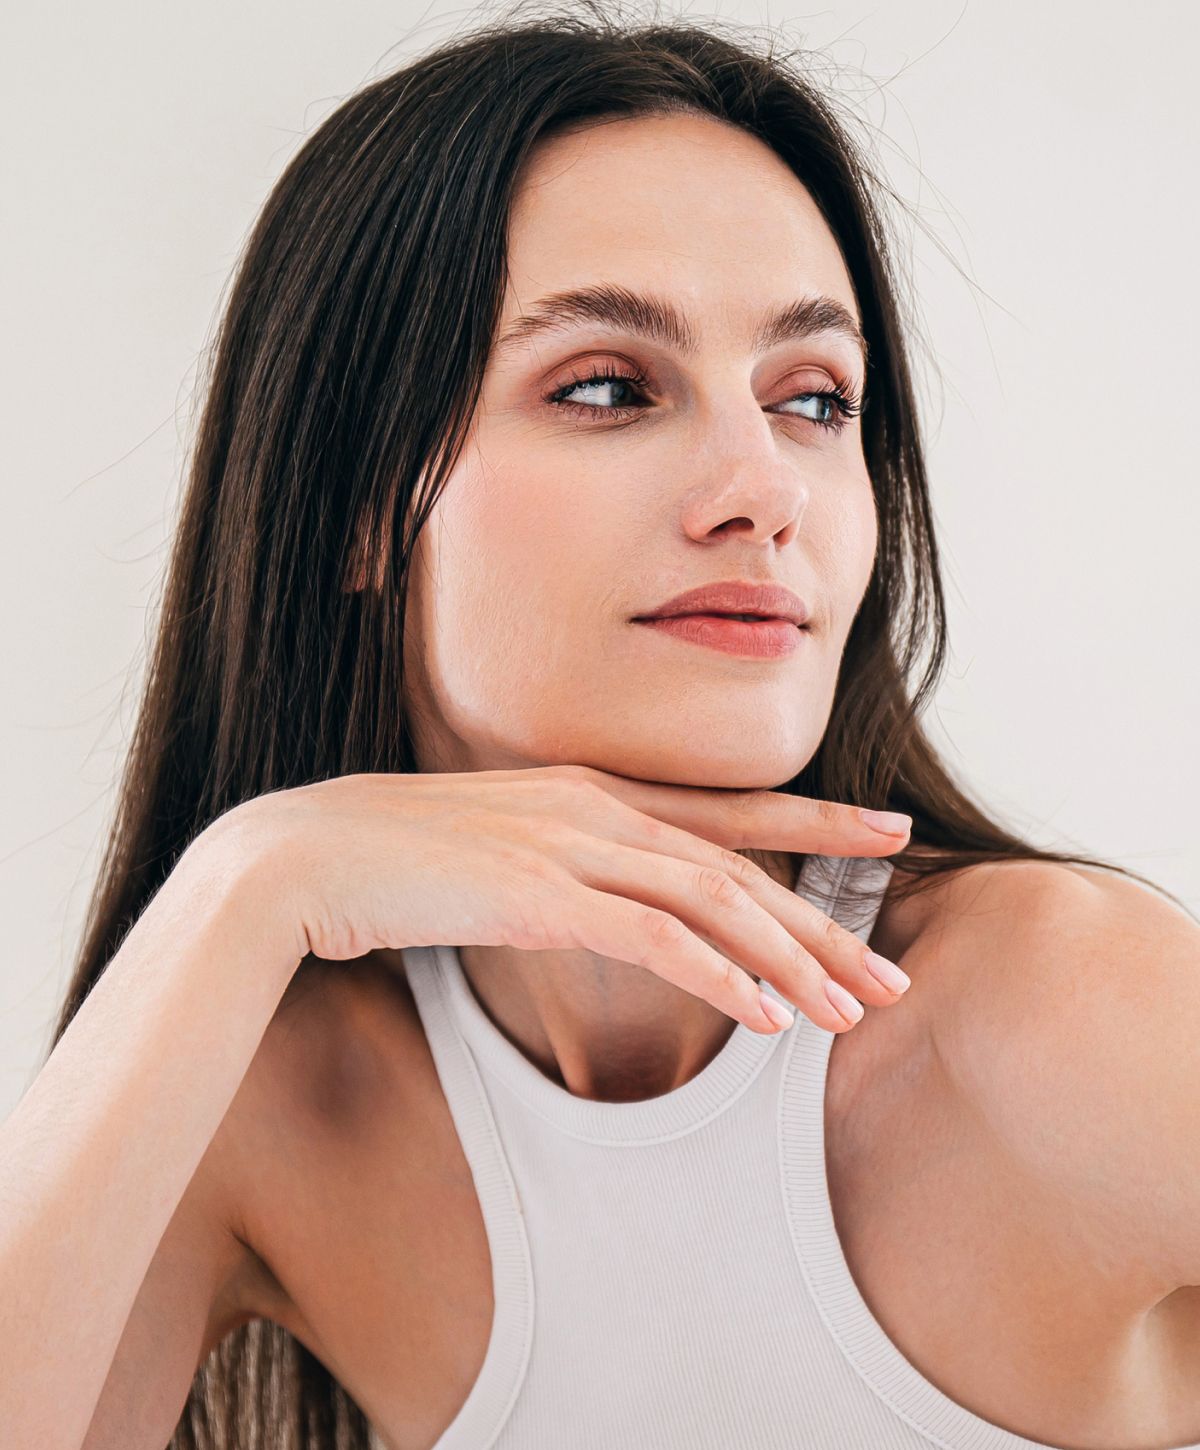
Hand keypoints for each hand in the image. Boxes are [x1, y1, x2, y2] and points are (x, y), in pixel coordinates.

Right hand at [212, 764, 911, 1035]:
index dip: (811, 822)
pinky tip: (767, 1020)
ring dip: (788, 959)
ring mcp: (568, 843)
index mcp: (586, 790)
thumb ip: (556, 868)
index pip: (720, 811)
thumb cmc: (389, 861)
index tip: (883, 832)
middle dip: (824, 921)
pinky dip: (720, 978)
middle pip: (736, 863)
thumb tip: (595, 902)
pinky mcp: (539, 892)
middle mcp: (592, 805)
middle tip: (890, 973)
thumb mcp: (491, 855)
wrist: (301, 855)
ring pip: (712, 898)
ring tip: (849, 1013)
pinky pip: (654, 938)